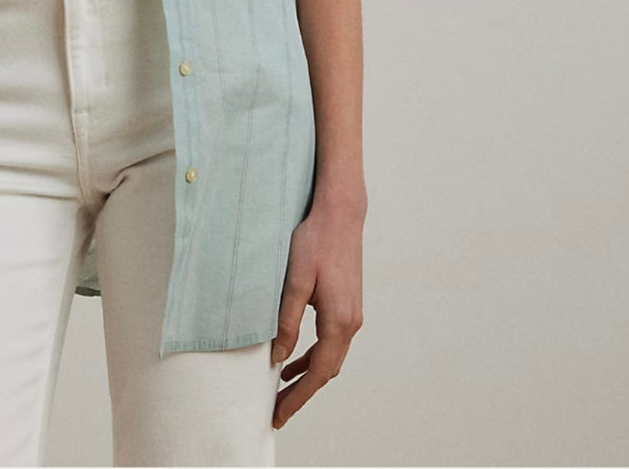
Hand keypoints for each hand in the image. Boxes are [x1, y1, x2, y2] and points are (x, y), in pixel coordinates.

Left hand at [269, 196, 365, 429]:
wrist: (340, 214)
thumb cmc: (316, 242)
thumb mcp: (296, 282)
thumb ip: (287, 322)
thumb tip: (279, 357)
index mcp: (339, 322)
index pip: (318, 373)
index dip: (298, 397)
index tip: (279, 414)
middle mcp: (351, 323)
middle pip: (326, 371)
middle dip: (302, 391)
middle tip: (276, 408)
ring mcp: (352, 314)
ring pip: (330, 357)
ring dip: (308, 373)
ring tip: (281, 386)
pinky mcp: (347, 304)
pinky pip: (331, 341)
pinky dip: (314, 354)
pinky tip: (295, 354)